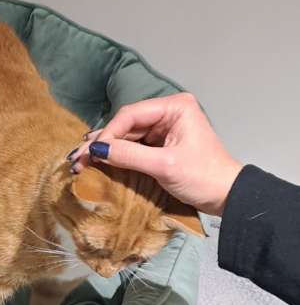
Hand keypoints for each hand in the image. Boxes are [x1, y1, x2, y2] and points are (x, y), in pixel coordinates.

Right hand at [70, 93, 242, 215]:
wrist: (226, 197)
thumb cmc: (204, 178)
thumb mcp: (165, 166)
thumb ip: (129, 156)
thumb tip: (96, 151)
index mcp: (174, 107)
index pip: (130, 115)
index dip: (108, 133)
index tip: (92, 153)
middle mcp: (166, 112)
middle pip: (125, 125)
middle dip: (101, 143)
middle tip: (77, 158)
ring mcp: (162, 127)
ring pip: (125, 135)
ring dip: (104, 149)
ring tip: (80, 160)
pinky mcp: (158, 143)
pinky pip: (131, 146)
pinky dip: (115, 154)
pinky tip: (96, 159)